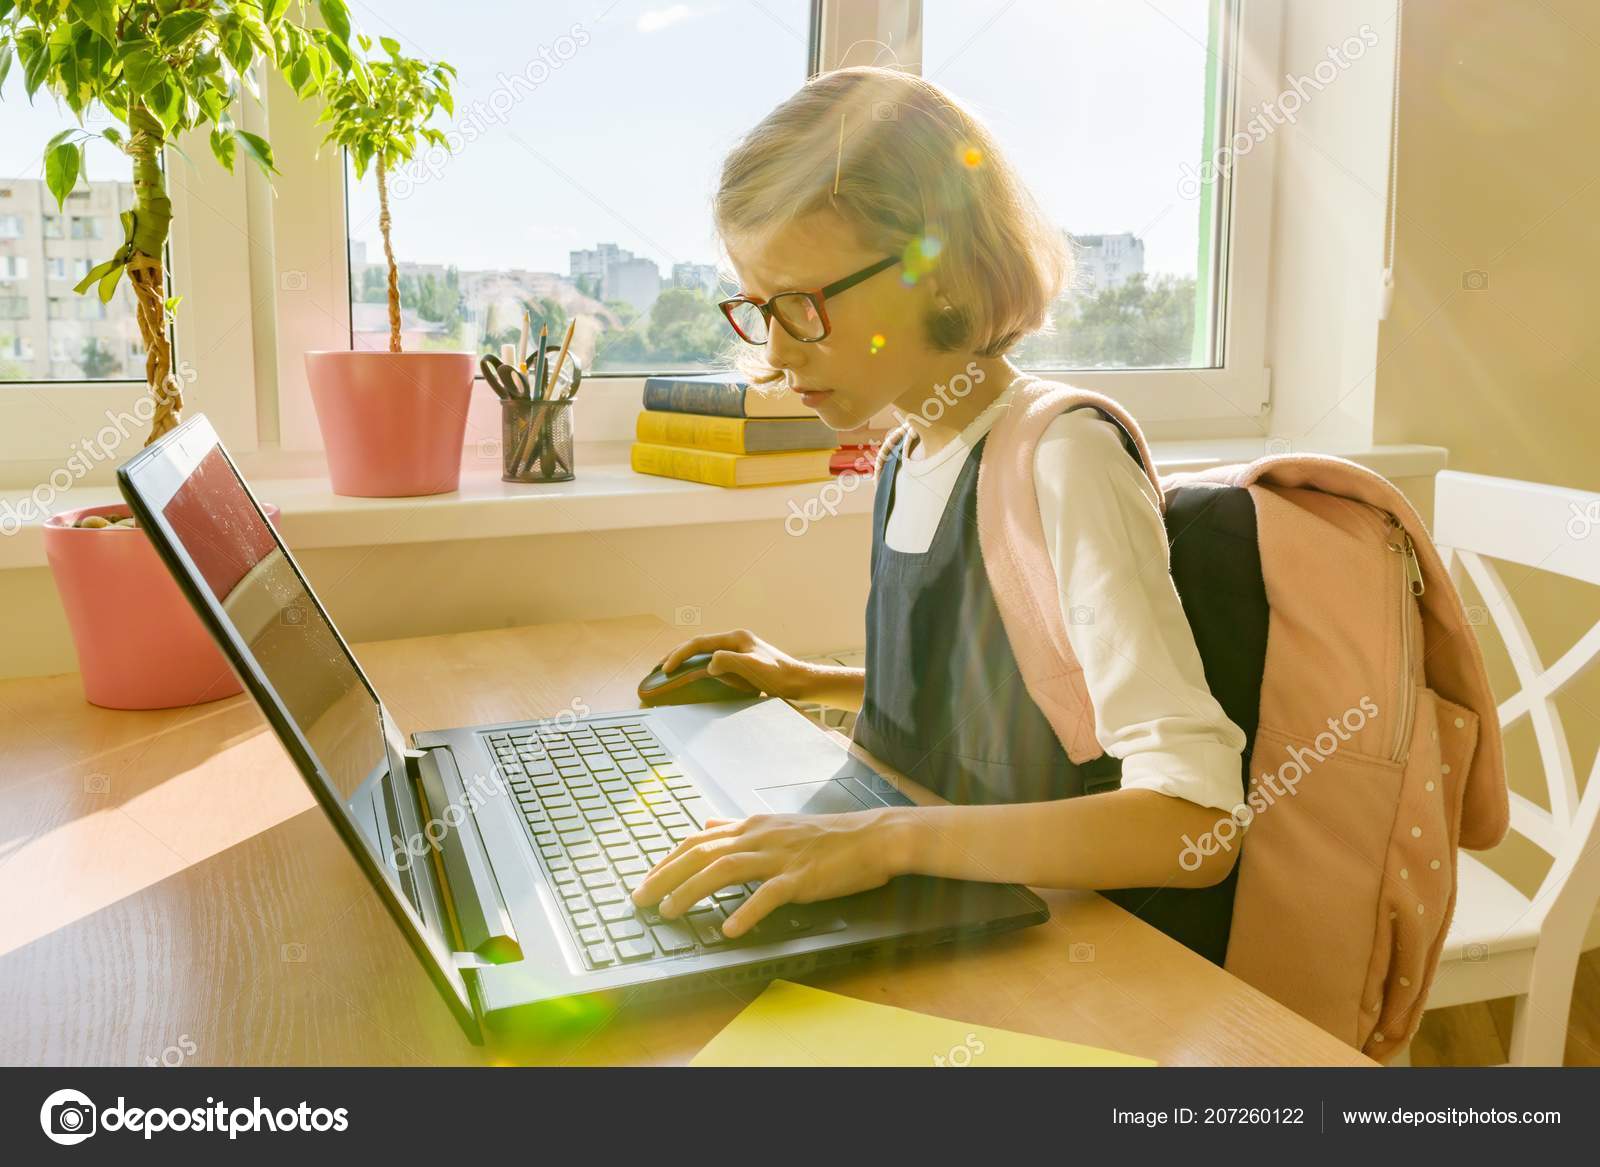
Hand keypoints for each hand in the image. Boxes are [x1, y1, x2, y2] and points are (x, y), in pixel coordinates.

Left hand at [630, 810, 903, 937]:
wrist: (874, 837)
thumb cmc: (828, 836)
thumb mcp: (777, 824)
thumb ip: (739, 826)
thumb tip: (707, 823)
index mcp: (752, 826)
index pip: (698, 840)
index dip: (667, 861)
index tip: (646, 881)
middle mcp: (760, 837)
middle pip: (701, 853)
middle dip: (665, 876)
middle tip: (639, 900)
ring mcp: (780, 857)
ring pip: (724, 869)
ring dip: (691, 891)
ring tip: (669, 913)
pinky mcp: (801, 877)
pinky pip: (768, 895)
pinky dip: (746, 912)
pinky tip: (729, 930)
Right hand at [654, 628, 816, 701]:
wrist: (800, 682)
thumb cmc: (780, 677)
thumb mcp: (754, 669)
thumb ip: (730, 662)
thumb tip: (709, 663)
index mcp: (737, 638)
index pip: (700, 642)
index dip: (680, 654)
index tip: (666, 669)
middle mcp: (736, 640)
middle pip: (699, 644)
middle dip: (677, 654)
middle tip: (658, 667)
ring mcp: (738, 649)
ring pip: (704, 651)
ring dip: (685, 660)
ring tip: (669, 670)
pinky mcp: (741, 660)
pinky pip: (712, 660)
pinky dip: (697, 666)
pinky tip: (692, 674)